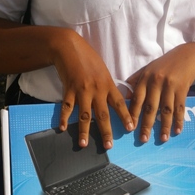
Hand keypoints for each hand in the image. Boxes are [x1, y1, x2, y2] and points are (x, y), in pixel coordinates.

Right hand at [52, 31, 134, 148]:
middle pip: (102, 114)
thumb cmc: (88, 57)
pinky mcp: (69, 89)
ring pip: (84, 115)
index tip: (131, 128)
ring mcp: (82, 90)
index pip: (119, 103)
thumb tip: (114, 98)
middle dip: (106, 131)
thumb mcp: (103, 70)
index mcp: (107, 84)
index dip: (125, 116)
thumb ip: (108, 85)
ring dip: (84, 131)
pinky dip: (64, 118)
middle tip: (108, 146)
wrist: (69, 47)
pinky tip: (62, 128)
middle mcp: (96, 89)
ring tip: (83, 144)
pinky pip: (67, 106)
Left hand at [126, 45, 194, 142]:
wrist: (188, 56)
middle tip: (143, 139)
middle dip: (147, 125)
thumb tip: (124, 95)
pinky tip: (176, 130)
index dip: (133, 114)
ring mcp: (170, 86)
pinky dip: (179, 120)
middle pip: (150, 107)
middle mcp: (156, 82)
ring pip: (166, 110)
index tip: (130, 128)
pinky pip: (180, 108)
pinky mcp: (183, 89)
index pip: (137, 99)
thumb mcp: (148, 69)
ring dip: (165, 126)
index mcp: (145, 78)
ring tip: (163, 139)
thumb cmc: (165, 64)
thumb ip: (136, 81)